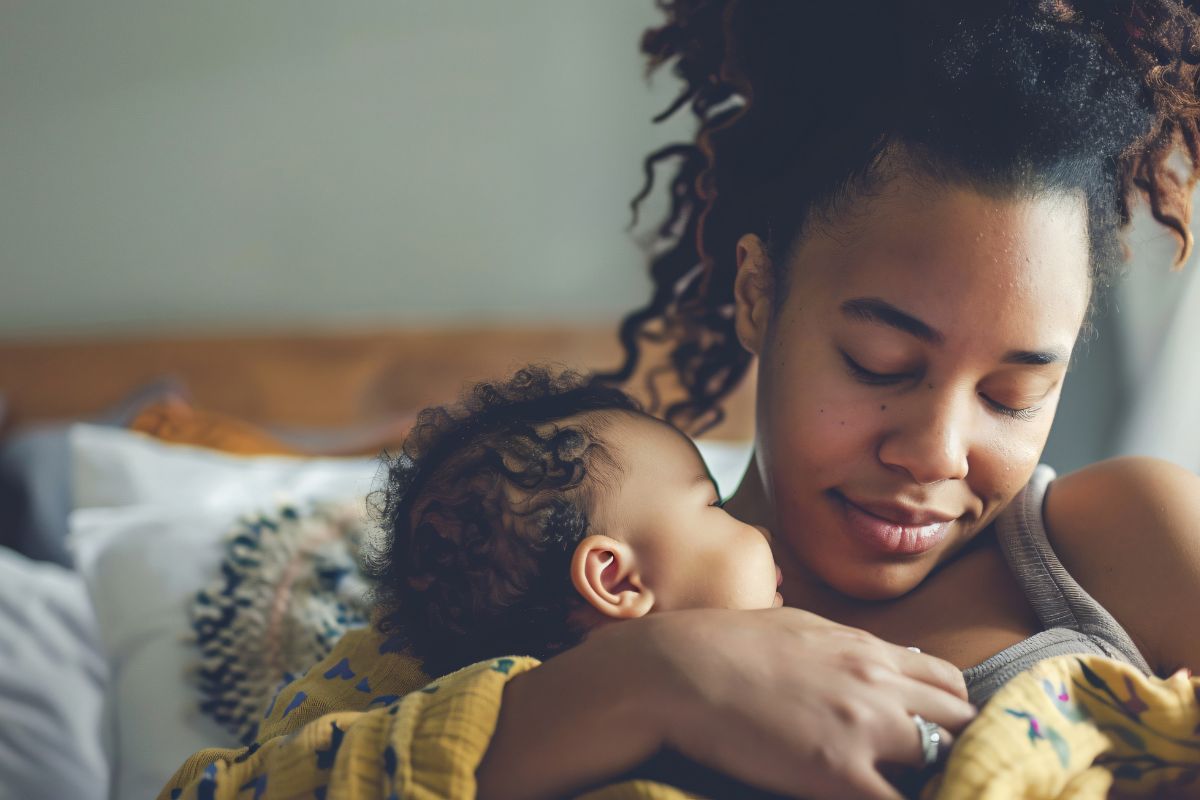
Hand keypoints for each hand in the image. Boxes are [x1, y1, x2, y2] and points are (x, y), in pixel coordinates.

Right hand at [647, 607, 975, 799]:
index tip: (938, 736)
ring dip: (937, 780)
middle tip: (932, 773)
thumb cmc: (727, 644)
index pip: (950, 684)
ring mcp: (865, 729)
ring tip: (909, 789)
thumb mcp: (800, 628)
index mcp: (868, 651)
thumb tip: (876, 659)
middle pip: (962, 723)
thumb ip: (847, 648)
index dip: (952, 714)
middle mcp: (879, 685)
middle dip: (956, 750)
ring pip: (946, 761)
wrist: (679, 667)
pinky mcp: (839, 773)